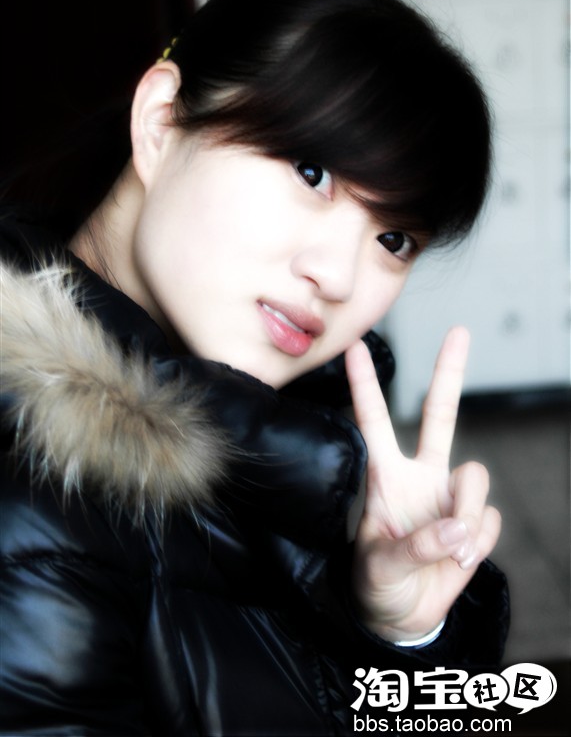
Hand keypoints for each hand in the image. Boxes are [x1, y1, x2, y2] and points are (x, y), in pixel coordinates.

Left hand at [345, 327, 500, 642]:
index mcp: (386, 477)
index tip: (354, 346)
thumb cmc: (378, 585)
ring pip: (475, 479)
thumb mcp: (380, 569)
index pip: (374, 422)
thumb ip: (416, 547)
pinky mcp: (474, 523)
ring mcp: (450, 498)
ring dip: (467, 514)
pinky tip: (456, 561)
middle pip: (440, 416)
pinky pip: (489, 523)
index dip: (365, 385)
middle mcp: (420, 477)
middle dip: (449, 373)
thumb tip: (458, 527)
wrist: (402, 619)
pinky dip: (475, 546)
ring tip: (449, 551)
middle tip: (459, 331)